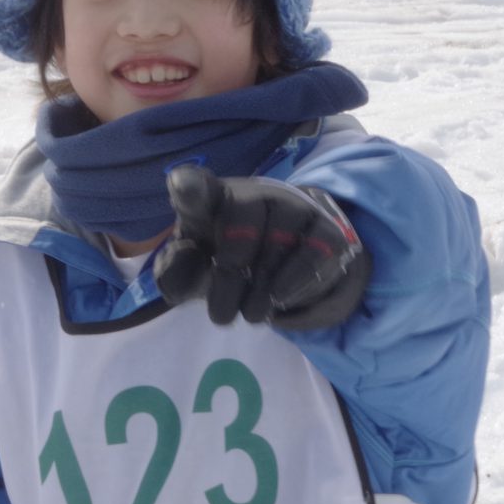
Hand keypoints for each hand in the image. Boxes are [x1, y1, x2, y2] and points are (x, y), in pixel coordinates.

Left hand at [154, 165, 370, 330]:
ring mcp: (294, 205)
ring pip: (282, 236)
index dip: (191, 188)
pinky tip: (282, 301)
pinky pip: (319, 251)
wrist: (285, 266)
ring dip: (264, 284)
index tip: (184, 189)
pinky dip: (300, 282)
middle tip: (221, 316)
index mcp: (212, 201)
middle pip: (243, 220)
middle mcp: (255, 193)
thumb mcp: (195, 272)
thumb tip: (179, 268)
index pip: (197, 187)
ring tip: (252, 315)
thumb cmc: (227, 263)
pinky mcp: (326, 227)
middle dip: (230, 273)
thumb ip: (177, 273)